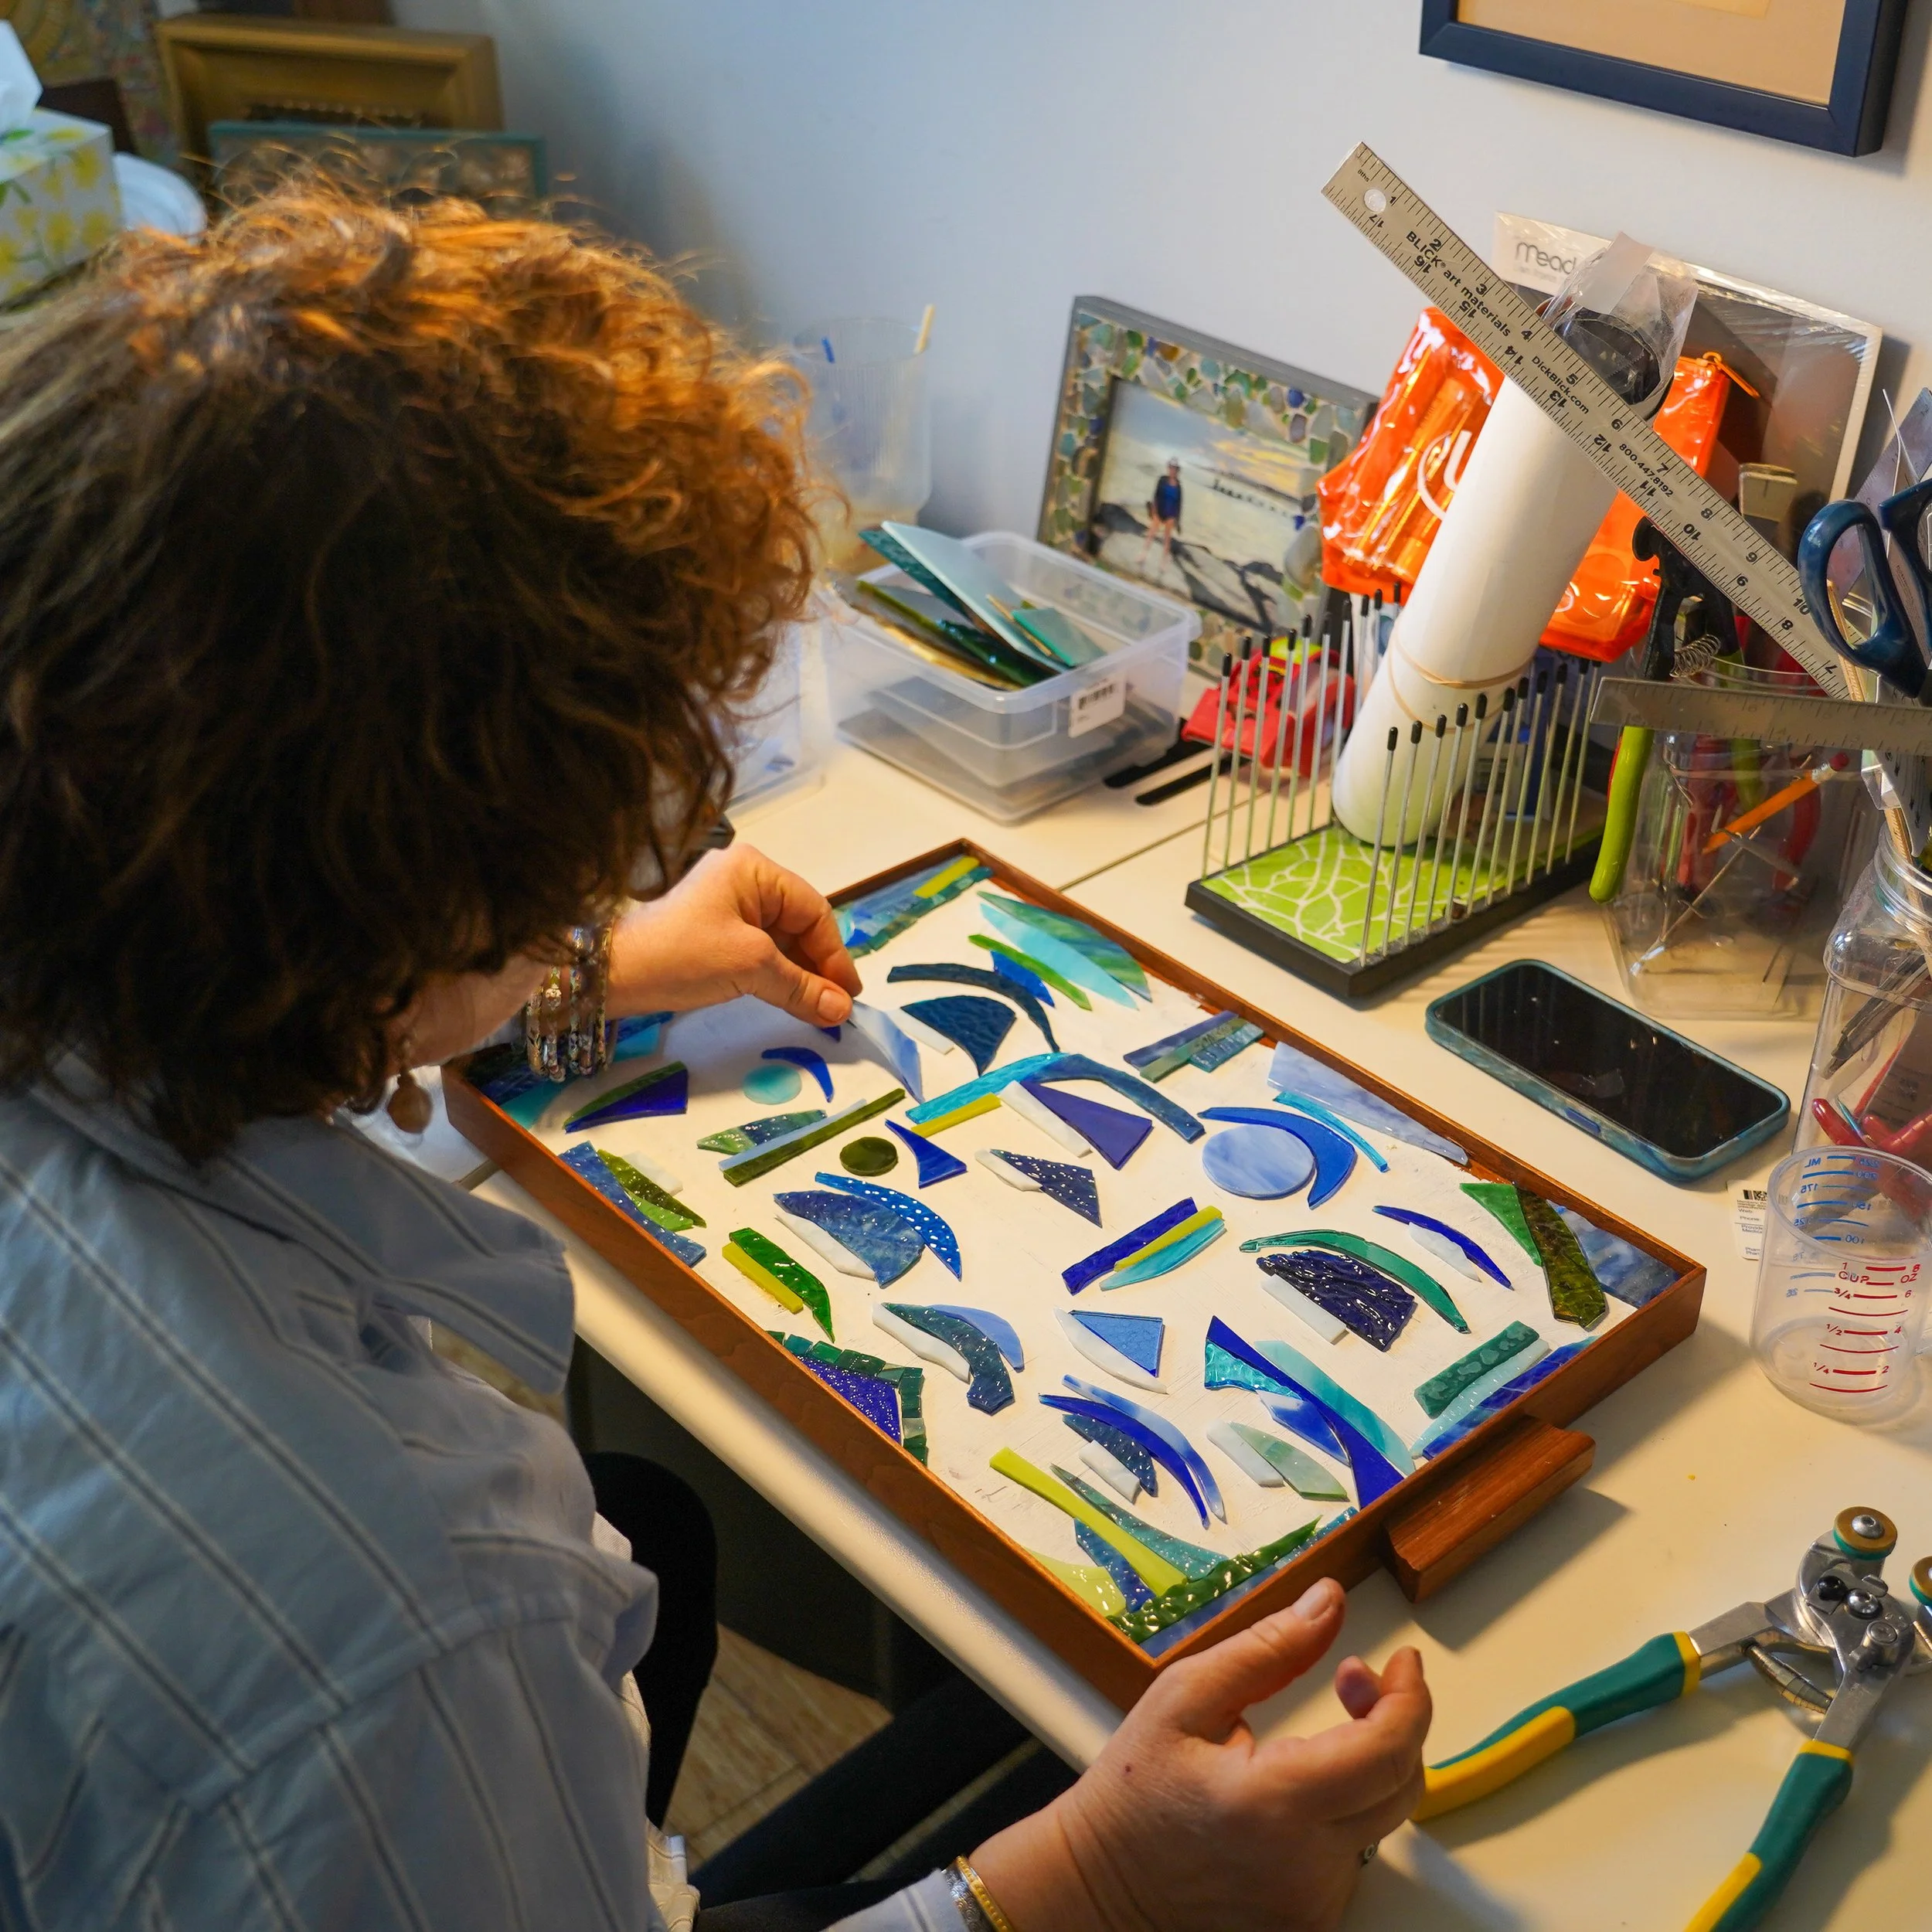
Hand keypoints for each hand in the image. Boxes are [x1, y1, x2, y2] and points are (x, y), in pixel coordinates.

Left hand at [607, 845, 861, 1026]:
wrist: (613, 973)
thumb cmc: (682, 955)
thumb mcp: (749, 966)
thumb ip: (801, 987)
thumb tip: (842, 1010)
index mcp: (755, 870)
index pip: (813, 910)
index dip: (834, 954)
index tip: (848, 995)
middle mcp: (744, 879)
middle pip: (799, 924)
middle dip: (818, 966)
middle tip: (836, 1006)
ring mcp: (728, 904)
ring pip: (782, 940)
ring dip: (800, 974)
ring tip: (817, 1009)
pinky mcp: (715, 930)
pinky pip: (760, 950)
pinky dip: (777, 975)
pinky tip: (790, 998)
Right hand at [970, 1578, 1429, 1931]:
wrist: (1100, 1890)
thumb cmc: (1132, 1792)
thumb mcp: (1184, 1696)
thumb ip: (1267, 1648)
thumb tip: (1328, 1603)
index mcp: (1275, 1804)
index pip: (1387, 1749)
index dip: (1410, 1696)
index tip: (1402, 1660)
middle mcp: (1307, 1867)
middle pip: (1402, 1784)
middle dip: (1395, 1718)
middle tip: (1354, 1679)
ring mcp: (1314, 1904)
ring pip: (1384, 1818)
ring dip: (1369, 1763)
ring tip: (1318, 1731)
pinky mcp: (1311, 1921)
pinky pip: (1356, 1852)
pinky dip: (1346, 1808)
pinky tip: (1301, 1786)